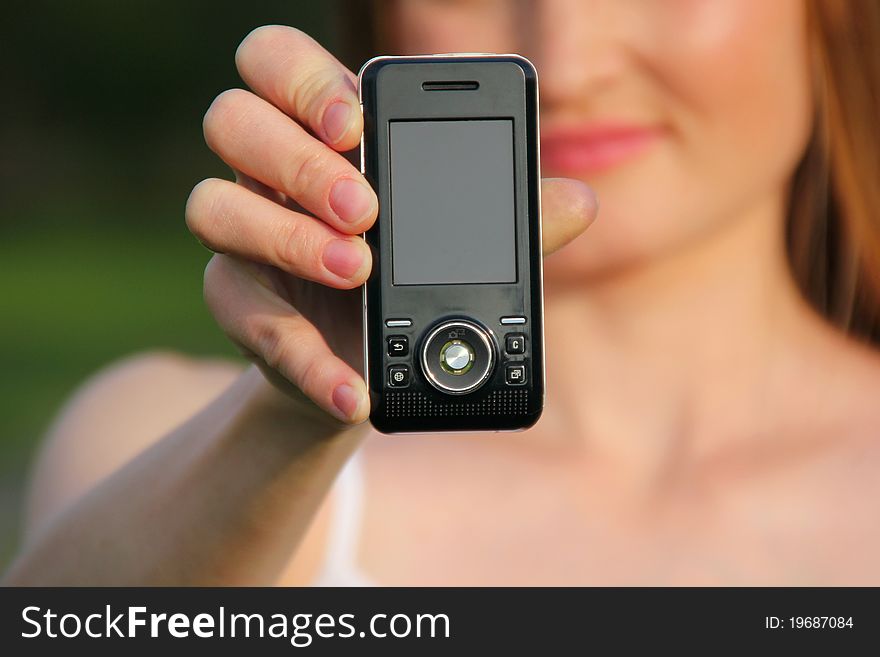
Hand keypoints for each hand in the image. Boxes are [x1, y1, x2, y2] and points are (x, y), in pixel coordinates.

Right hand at [186, 26, 596, 424]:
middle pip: (232, 120)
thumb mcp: (461, 242)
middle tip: (365, 208)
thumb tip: (580, 200)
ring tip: (357, 270)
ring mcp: (243, 236)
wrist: (369, 363)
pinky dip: (302, 355)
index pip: (275, 62)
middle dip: (299, 160)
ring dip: (285, 238)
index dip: (303, 78)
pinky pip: (240, 314)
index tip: (358, 121)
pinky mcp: (236, 303)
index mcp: (322, 134)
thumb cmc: (411, 278)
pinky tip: (352, 386)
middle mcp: (267, 173)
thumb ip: (509, 215)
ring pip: (211, 204)